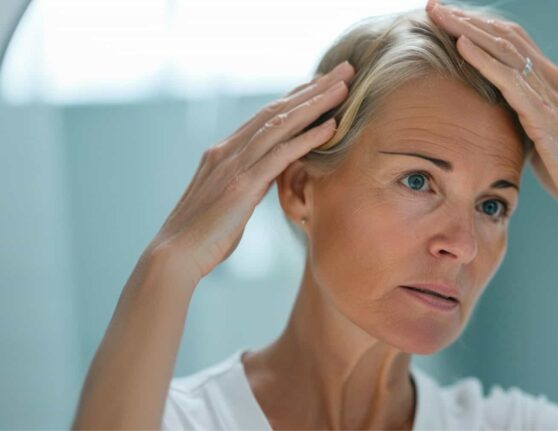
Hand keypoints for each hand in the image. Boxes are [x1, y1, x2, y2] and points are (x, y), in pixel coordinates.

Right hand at [145, 61, 354, 282]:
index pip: (267, 116)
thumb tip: (267, 176)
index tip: (324, 82)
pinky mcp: (241, 185)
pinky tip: (331, 127)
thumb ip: (248, 181)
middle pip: (277, 110)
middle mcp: (228, 150)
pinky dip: (307, 139)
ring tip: (344, 88)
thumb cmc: (203, 236)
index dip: (297, 96)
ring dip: (315, 104)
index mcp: (224, 152)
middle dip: (313, 88)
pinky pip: (280, 155)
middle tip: (344, 68)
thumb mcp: (228, 200)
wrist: (174, 256)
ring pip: (280, 124)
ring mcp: (233, 165)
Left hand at [426, 0, 557, 217]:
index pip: (507, 41)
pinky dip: (483, 59)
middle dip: (465, 18)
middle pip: (501, 36)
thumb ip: (517, 116)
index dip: (476, 26)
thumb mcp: (534, 133)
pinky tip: (461, 44)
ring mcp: (546, 92)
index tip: (446, 17)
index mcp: (545, 80)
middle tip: (433, 5)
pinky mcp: (541, 113)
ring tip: (439, 14)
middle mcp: (547, 77)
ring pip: (502, 48)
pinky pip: (508, 78)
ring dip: (467, 29)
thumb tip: (492, 117)